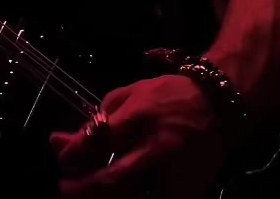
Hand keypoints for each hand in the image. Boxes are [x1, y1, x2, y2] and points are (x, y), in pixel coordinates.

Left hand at [51, 75, 223, 197]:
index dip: (76, 151)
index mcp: (144, 115)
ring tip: (84, 195)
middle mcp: (159, 147)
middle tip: (63, 189)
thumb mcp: (134, 92)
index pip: (103, 138)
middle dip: (84, 188)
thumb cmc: (170, 95)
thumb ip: (103, 115)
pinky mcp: (188, 192)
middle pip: (115, 178)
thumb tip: (68, 141)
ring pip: (133, 197)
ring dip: (105, 197)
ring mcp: (175, 174)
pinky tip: (115, 197)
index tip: (60, 156)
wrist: (219, 104)